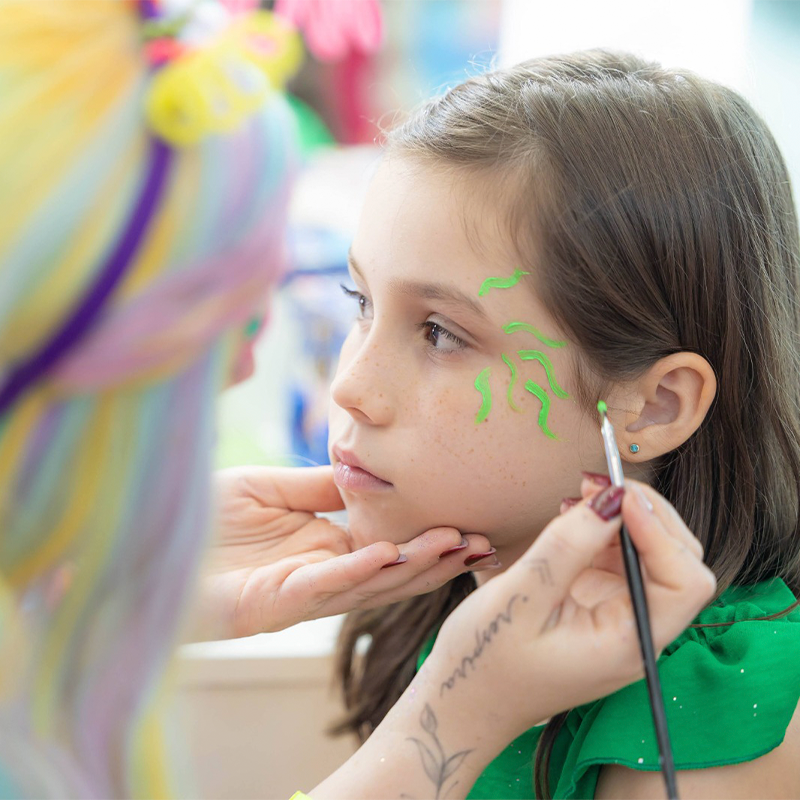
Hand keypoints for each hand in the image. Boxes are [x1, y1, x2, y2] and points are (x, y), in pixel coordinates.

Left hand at [187, 466, 493, 640]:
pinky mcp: (276, 604)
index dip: (427, 538)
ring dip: (415, 566)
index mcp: (324, 548)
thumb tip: (362, 473)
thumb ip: (317, 486)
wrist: (150, 544)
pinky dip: (361, 569)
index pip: (390, 546)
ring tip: (456, 545)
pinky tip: (391, 553)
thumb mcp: (271, 488)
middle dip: (438, 559)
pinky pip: (327, 585)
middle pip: (394, 571)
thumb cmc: (204, 519)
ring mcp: (302, 593)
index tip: (467, 523)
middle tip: (484, 543)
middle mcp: (323, 575)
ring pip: (372, 582)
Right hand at [427, 480, 715, 741]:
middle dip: (644, 513)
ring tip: (580, 491)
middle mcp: (636, 631)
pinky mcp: (599, 605)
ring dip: (623, 515)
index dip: (659, 530)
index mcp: (629, 644)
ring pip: (650, 552)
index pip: (684, 582)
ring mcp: (620, 617)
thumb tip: (609, 497)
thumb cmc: (485, 664)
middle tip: (597, 481)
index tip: (617, 495)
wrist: (464, 702)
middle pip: (676, 560)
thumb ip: (567, 545)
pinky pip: (617, 557)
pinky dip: (602, 528)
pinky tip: (572, 513)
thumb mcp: (521, 598)